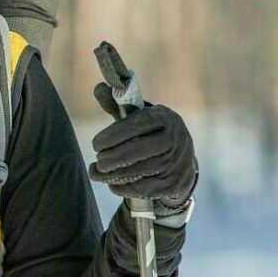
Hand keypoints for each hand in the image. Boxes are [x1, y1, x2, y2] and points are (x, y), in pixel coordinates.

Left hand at [87, 87, 197, 228]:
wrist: (181, 159)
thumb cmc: (151, 133)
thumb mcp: (139, 116)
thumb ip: (118, 104)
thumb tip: (99, 88)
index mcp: (164, 117)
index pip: (136, 125)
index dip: (112, 136)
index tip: (96, 144)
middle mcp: (175, 139)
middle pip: (137, 151)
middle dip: (111, 158)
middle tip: (97, 161)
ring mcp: (177, 163)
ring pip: (138, 171)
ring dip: (112, 174)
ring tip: (96, 173)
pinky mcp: (174, 184)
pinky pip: (144, 188)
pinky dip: (123, 187)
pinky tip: (111, 183)